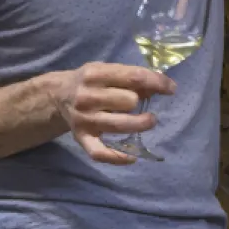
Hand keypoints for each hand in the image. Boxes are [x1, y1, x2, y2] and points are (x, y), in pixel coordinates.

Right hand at [60, 61, 174, 164]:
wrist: (57, 95)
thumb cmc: (90, 82)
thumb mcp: (107, 70)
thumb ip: (130, 77)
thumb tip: (162, 85)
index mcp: (95, 74)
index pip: (133, 77)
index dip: (157, 82)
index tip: (171, 88)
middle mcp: (87, 96)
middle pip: (128, 101)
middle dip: (140, 101)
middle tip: (141, 103)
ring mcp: (84, 119)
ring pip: (120, 126)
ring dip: (140, 124)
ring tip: (149, 121)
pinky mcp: (81, 138)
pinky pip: (101, 153)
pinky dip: (118, 157)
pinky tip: (132, 157)